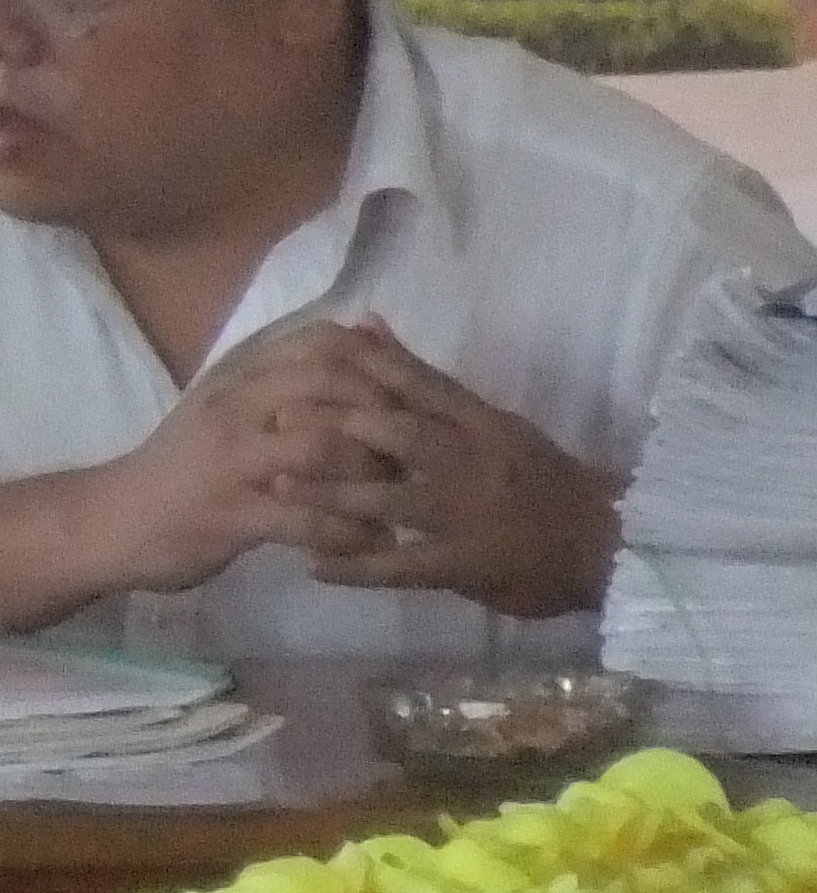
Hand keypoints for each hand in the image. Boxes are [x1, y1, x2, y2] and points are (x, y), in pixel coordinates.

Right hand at [94, 320, 406, 591]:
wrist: (110, 521)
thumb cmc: (178, 468)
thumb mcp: (227, 411)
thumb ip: (284, 382)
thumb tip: (361, 339)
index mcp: (236, 380)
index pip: (318, 343)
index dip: (376, 363)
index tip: (407, 399)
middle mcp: (234, 408)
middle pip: (328, 386)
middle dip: (384, 418)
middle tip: (413, 453)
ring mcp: (230, 462)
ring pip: (323, 449)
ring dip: (373, 477)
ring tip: (398, 501)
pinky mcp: (230, 516)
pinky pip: (307, 519)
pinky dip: (349, 534)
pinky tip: (371, 545)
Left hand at [295, 318, 621, 617]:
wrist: (612, 544)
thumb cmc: (545, 480)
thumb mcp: (494, 423)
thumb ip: (430, 385)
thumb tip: (369, 325)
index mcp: (482, 423)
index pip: (419, 384)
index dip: (363, 368)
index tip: (311, 355)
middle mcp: (474, 461)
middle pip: (400, 434)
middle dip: (338, 426)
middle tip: (280, 418)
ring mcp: (470, 513)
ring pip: (392, 498)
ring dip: (334, 494)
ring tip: (281, 488)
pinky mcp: (467, 562)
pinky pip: (404, 566)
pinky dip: (358, 567)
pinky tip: (315, 566)